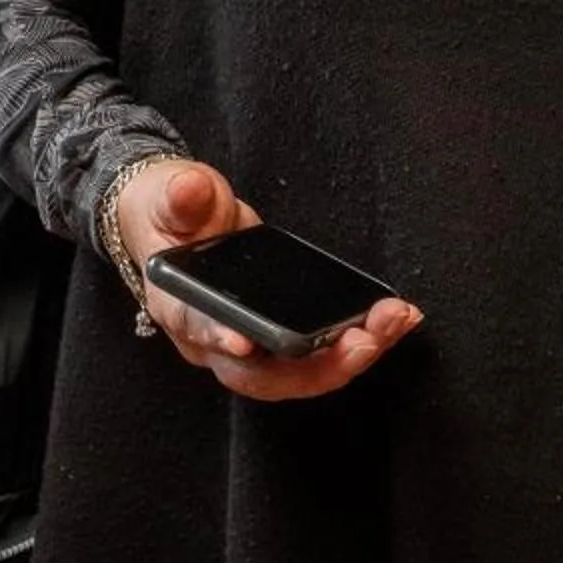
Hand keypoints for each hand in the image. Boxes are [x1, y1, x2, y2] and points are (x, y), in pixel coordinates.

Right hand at [116, 158, 421, 402]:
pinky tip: (391, 322)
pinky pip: (316, 356)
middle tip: (364, 340)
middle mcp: (211, 342)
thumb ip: (182, 197)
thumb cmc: (173, 215)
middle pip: (264, 374)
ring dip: (349, 357)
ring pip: (297, 373)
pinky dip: (356, 343)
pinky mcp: (277, 343)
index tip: (248, 343)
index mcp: (178, 308)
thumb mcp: (170, 195)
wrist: (180, 225)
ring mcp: (248, 348)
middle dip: (318, 364)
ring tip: (392, 324)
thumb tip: (189, 188)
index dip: (223, 339)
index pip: (200, 331)